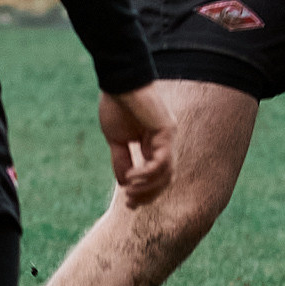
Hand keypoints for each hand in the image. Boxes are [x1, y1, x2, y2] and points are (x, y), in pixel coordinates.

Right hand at [100, 83, 175, 209]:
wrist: (119, 82)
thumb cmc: (116, 105)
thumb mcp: (117, 140)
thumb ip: (122, 160)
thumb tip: (125, 183)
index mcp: (153, 143)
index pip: (157, 175)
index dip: (144, 193)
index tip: (128, 204)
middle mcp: (164, 142)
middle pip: (165, 179)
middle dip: (148, 195)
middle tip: (129, 203)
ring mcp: (168, 136)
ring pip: (166, 174)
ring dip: (147, 188)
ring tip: (129, 192)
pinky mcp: (166, 131)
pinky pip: (161, 162)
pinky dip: (147, 174)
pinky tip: (132, 177)